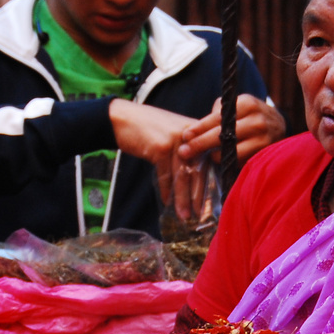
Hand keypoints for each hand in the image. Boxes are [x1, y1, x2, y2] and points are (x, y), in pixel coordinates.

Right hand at [108, 98, 202, 218]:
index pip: (210, 159)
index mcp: (197, 131)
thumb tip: (199, 176)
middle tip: (201, 213)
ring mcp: (176, 140)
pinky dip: (166, 190)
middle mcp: (191, 134)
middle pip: (199, 169)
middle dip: (199, 195)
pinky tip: (166, 202)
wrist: (122, 118)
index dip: (210, 181)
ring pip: (183, 175)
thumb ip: (189, 149)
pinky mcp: (161, 147)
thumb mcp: (174, 133)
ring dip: (183, 198)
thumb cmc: (149, 128)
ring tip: (185, 215)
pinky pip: (166, 175)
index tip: (211, 200)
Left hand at [176, 95, 286, 171]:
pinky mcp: (266, 154)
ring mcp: (264, 138)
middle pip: (222, 135)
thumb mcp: (237, 106)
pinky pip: (242, 162)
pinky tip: (223, 162)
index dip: (199, 127)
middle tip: (184, 151)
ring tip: (207, 156)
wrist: (279, 126)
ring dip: (216, 156)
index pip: (218, 117)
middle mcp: (257, 120)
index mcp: (247, 104)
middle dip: (200, 144)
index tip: (185, 135)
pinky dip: (230, 162)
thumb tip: (194, 131)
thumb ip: (219, 113)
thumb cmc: (249, 116)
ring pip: (231, 151)